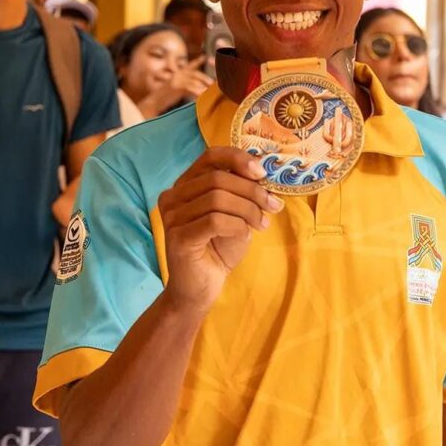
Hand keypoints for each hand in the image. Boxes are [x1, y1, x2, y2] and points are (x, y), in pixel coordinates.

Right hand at [145, 57, 213, 114]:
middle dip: (205, 79)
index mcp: (178, 73)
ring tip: (210, 92)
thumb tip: (199, 87)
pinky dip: (197, 92)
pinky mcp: (176, 86)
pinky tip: (202, 96)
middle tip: (213, 84)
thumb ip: (186, 85)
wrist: (154, 102)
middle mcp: (177, 74)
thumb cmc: (166, 97)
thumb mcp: (176, 88)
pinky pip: (190, 88)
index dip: (198, 61)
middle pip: (195, 74)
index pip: (190, 66)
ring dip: (203, 87)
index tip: (205, 57)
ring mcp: (176, 79)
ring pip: (194, 81)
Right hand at [158, 147, 281, 314]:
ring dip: (248, 210)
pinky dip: (237, 225)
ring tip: (262, 223)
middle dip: (252, 190)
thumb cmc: (218, 250)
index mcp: (185, 185)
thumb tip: (265, 174)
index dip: (238, 158)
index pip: (210, 156)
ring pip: (217, 198)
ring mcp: (172, 217)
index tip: (262, 172)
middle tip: (274, 205)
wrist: (201, 289)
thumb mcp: (235, 215)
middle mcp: (173, 196)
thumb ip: (243, 193)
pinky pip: (214, 220)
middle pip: (217, 178)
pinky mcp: (178, 237)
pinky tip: (246, 234)